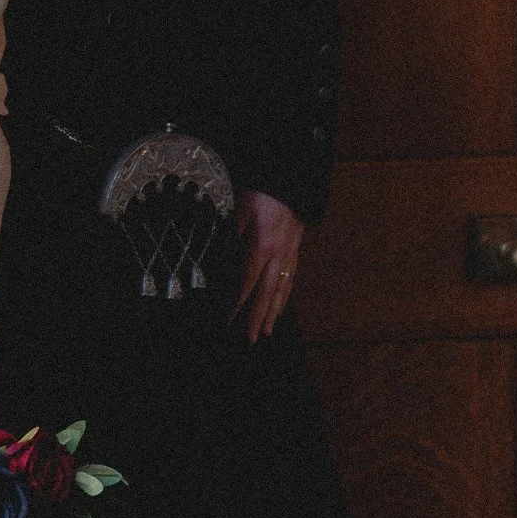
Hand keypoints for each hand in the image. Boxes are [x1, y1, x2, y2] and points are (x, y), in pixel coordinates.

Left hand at [229, 190, 303, 341]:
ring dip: (274, 312)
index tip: (228, 321)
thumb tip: (220, 264)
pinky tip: (282, 305)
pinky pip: (291, 277)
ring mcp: (290, 253)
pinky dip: (286, 295)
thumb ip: (231, 239)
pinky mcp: (295, 248)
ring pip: (282, 289)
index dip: (237, 305)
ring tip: (268, 331)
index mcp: (261, 247)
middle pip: (267, 294)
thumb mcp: (239, 213)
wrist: (290, 178)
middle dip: (258, 318)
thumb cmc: (262, 192)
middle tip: (252, 339)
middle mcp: (278, 255)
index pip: (246, 284)